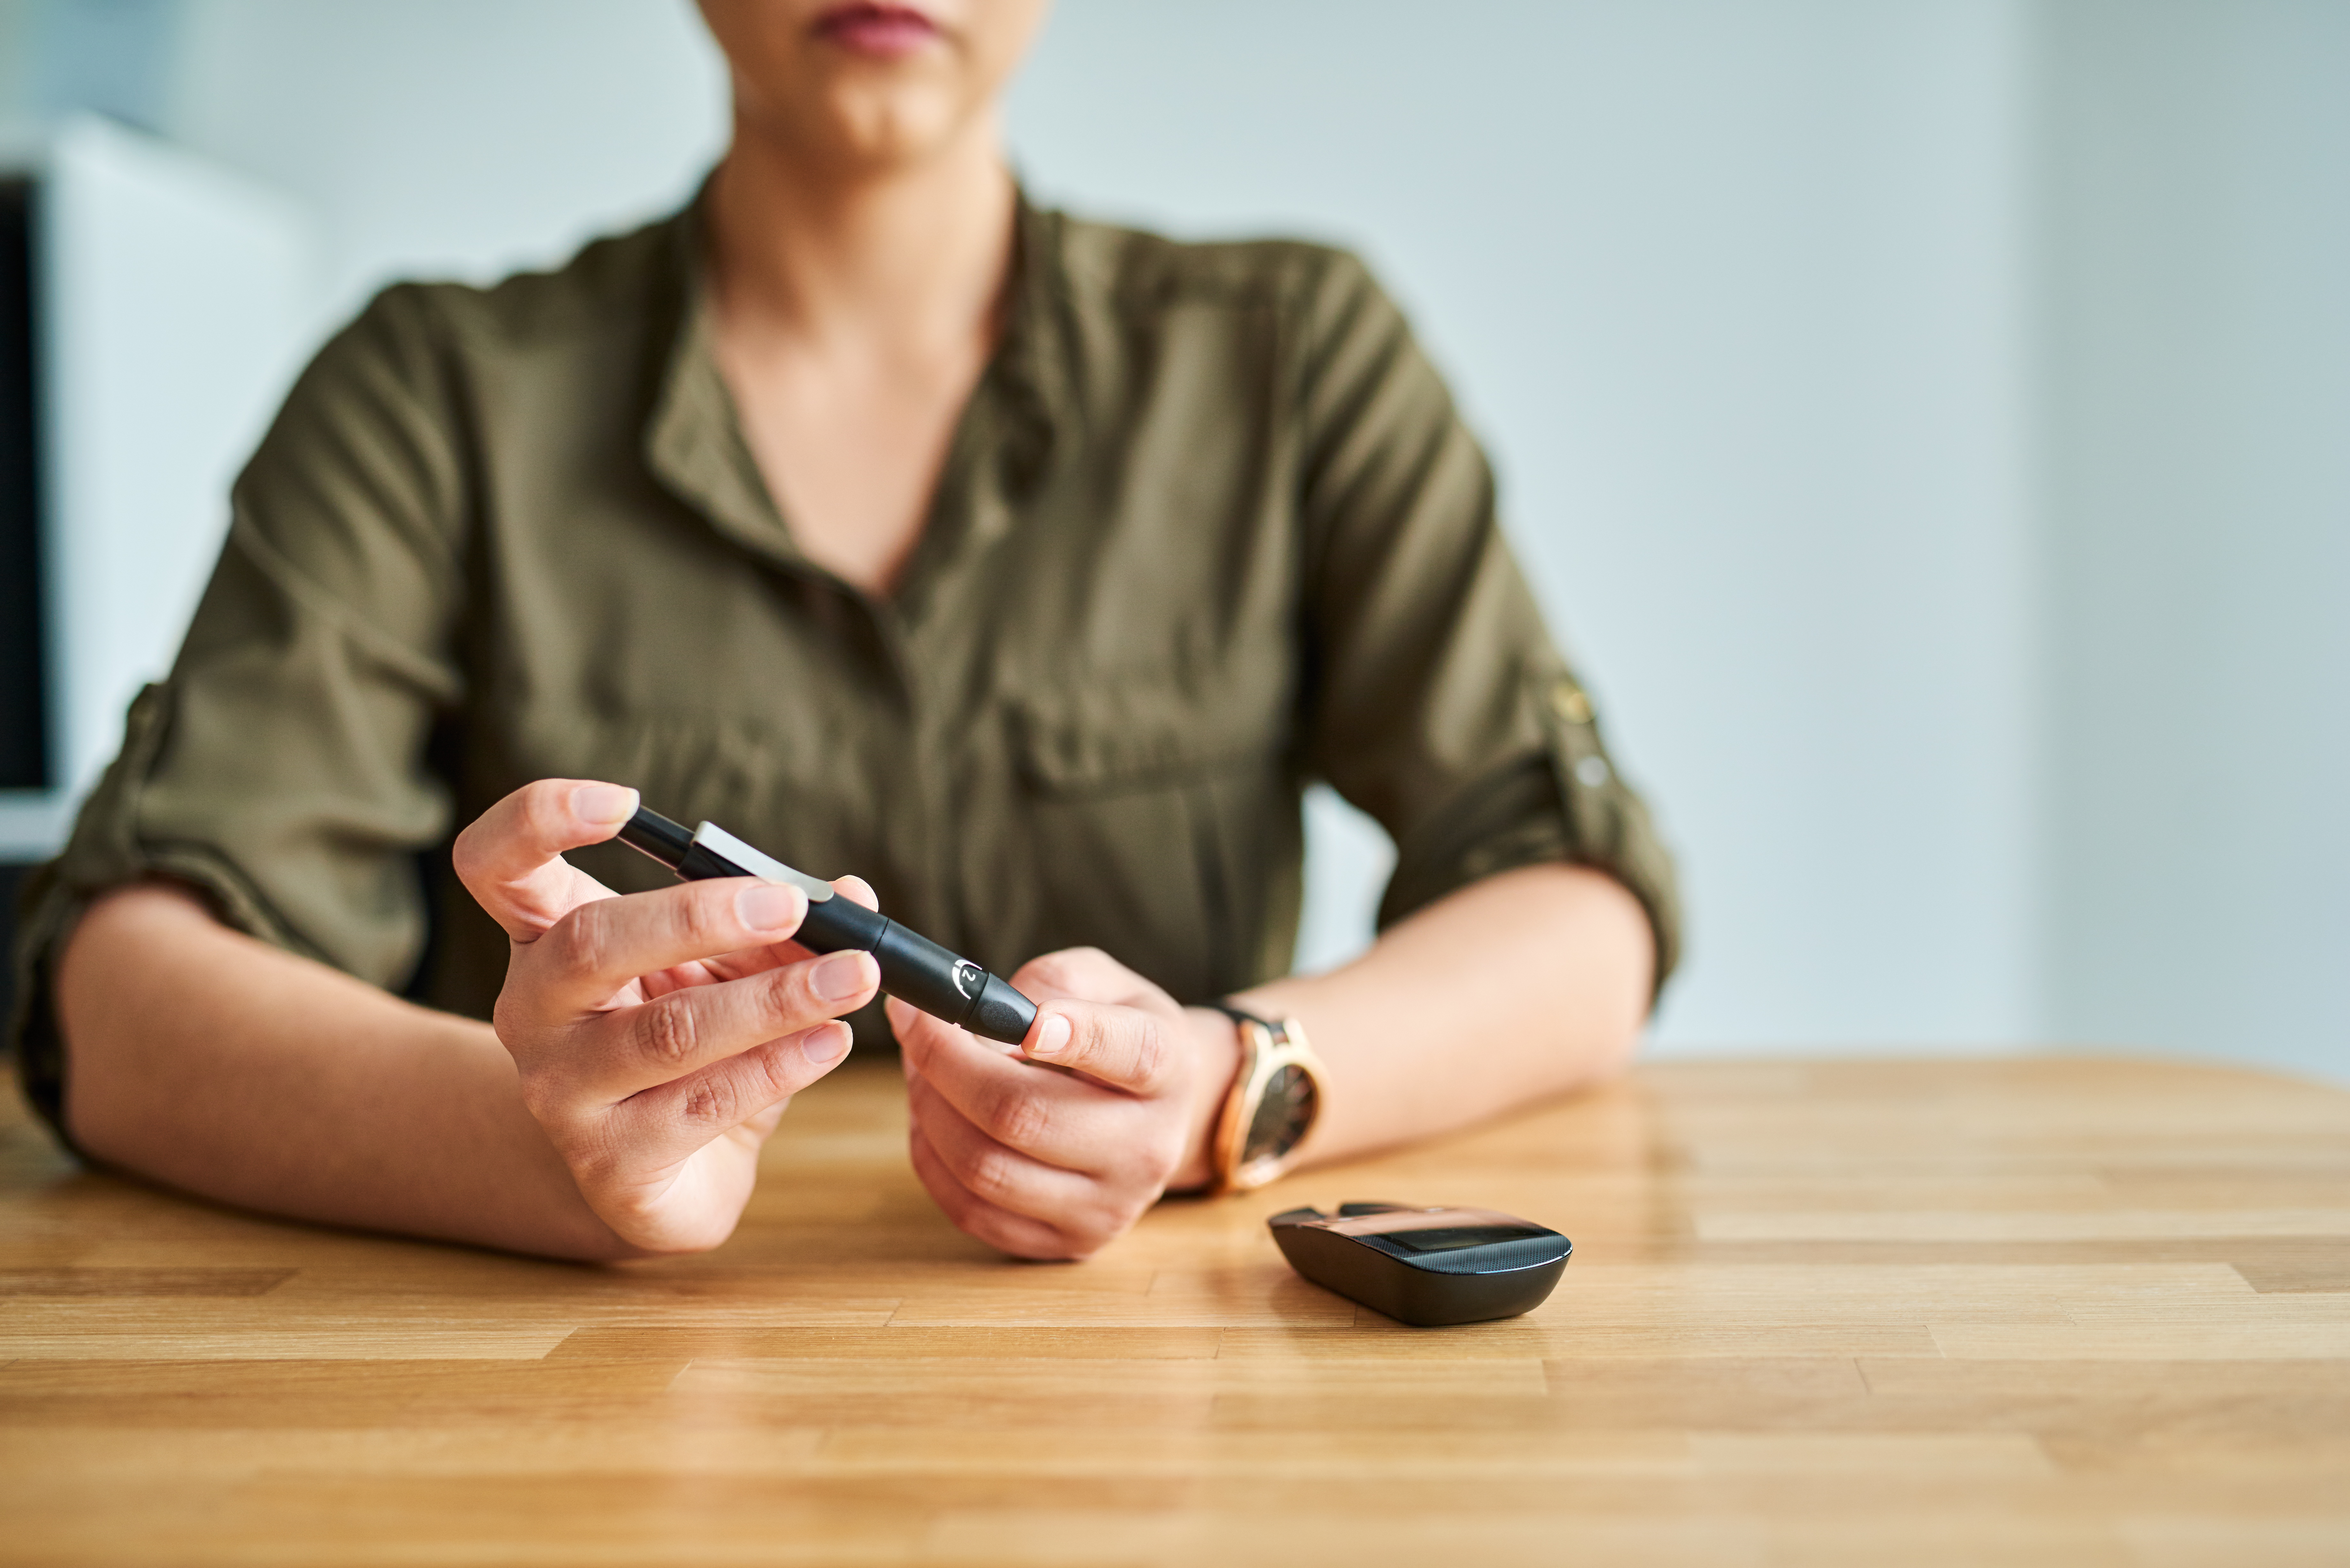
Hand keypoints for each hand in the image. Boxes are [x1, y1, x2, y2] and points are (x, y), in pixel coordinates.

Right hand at [453, 779, 880, 1253]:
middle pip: (589, 943)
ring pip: (666, 1032)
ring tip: (852, 977)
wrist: (663, 1175)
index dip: (542, 819)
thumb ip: (773, 928)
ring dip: (772, 1000)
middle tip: (790, 905)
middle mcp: (532, 1012)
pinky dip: (779, 1067)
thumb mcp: (725, 970)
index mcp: (542, 939)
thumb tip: (851, 896)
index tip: (626, 801)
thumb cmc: (689, 1047)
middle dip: (699, 916)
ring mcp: (561, 1092)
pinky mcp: (609, 1163)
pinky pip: (703, 1103)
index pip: (495, 863)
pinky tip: (830, 1041)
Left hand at [892, 947, 1242, 1259]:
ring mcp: (1109, 1206)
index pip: (1129, 1054)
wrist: (1157, 1110)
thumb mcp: (1104, 982)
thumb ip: (1052, 983)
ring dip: (929, 1110)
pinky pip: (972, 1211)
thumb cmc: (1115, 1031)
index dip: (1074, 1034)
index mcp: (1167, 1068)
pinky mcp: (1069, 1243)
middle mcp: (1146, 1147)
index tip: (1025, 1020)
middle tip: (915, 1024)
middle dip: (945, 1063)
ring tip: (918, 1070)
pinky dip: (933, 1159)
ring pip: (986, 1169)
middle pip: (1024, 1116)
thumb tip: (981, 1022)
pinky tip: (931, 1119)